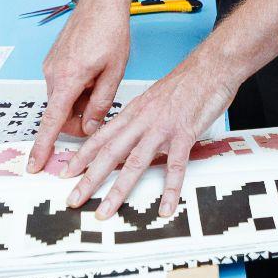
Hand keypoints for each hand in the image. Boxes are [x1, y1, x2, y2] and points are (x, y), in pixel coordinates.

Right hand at [28, 0, 131, 172]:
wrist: (100, 1)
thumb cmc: (110, 31)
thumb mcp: (114, 72)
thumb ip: (101, 103)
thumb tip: (89, 127)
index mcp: (68, 79)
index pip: (52, 121)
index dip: (43, 146)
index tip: (34, 164)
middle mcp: (53, 73)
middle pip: (61, 112)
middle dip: (79, 117)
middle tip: (102, 104)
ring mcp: (50, 66)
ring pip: (63, 99)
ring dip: (80, 100)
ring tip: (100, 79)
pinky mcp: (52, 60)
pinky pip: (62, 85)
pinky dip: (76, 88)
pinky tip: (92, 72)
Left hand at [62, 49, 240, 218]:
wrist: (211, 66)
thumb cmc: (186, 82)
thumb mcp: (154, 99)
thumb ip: (141, 119)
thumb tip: (131, 136)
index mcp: (134, 113)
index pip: (101, 137)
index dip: (81, 156)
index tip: (66, 172)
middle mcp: (143, 121)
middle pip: (109, 154)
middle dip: (88, 179)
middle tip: (73, 199)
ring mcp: (162, 129)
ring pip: (134, 163)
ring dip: (117, 191)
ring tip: (105, 211)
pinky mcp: (184, 134)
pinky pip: (175, 167)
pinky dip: (170, 190)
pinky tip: (165, 207)